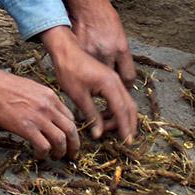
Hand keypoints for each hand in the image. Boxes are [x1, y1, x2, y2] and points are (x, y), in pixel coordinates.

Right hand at [0, 56, 79, 159]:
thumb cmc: (4, 85)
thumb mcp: (31, 87)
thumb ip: (42, 99)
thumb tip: (44, 111)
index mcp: (50, 96)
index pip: (70, 117)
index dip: (71, 130)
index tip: (68, 138)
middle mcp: (48, 107)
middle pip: (71, 130)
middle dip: (74, 145)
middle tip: (71, 154)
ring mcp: (39, 118)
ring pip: (61, 140)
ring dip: (60, 152)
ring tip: (55, 157)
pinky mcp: (26, 128)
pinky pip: (43, 146)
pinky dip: (43, 154)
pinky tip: (39, 155)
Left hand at [41, 25, 136, 141]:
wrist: (65, 51)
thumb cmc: (69, 71)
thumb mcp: (79, 96)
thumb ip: (92, 116)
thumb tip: (99, 134)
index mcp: (110, 85)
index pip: (122, 111)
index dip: (125, 128)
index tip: (126, 143)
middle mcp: (116, 81)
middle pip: (130, 107)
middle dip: (128, 124)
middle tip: (123, 140)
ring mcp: (114, 79)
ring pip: (126, 102)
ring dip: (121, 117)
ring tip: (108, 129)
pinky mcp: (109, 79)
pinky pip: (118, 97)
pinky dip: (115, 109)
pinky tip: (104, 117)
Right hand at [66, 0, 135, 86]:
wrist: (87, 4)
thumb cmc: (105, 16)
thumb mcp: (120, 35)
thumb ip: (121, 54)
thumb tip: (121, 70)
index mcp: (121, 49)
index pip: (128, 77)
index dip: (127, 85)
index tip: (124, 87)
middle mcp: (107, 53)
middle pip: (112, 80)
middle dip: (111, 84)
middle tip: (109, 83)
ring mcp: (91, 53)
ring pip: (96, 76)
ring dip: (96, 78)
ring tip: (95, 75)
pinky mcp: (78, 51)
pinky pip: (83, 66)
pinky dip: (84, 69)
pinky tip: (83, 65)